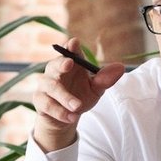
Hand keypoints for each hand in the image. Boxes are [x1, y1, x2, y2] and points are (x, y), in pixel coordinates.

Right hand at [32, 38, 125, 152]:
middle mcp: (54, 71)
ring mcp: (45, 85)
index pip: (69, 51)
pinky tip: (71, 117)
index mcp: (69, 64)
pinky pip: (47, 105)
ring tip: (77, 107)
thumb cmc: (80, 96)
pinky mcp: (39, 100)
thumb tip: (120, 67)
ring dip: (65, 97)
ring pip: (52, 87)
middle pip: (54, 64)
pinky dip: (60, 112)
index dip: (71, 47)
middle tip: (70, 63)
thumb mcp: (95, 89)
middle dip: (61, 63)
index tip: (74, 43)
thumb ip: (104, 79)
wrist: (67, 117)